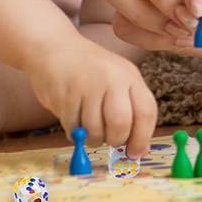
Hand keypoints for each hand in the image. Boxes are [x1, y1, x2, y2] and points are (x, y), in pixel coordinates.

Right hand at [25, 35, 156, 157]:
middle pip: (121, 124)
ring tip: (89, 124)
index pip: (146, 111)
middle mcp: (111, 78)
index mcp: (129, 75)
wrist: (55, 48)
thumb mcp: (118, 79)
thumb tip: (140, 149)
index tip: (135, 153)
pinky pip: (73, 129)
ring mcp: (87, 85)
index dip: (143, 137)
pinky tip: (73, 116)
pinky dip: (74, 132)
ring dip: (93, 138)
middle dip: (116, 140)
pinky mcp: (65, 95)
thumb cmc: (91, 69)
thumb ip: (132, 109)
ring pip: (95, 131)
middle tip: (109, 139)